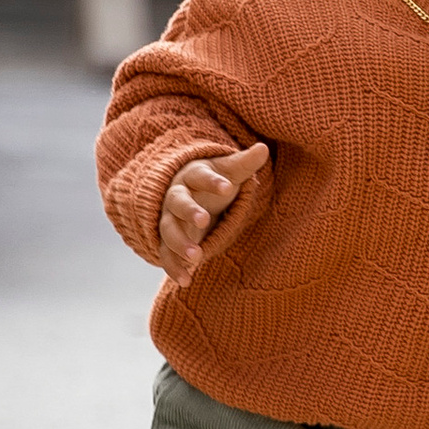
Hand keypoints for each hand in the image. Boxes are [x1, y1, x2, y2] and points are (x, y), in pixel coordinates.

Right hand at [158, 143, 268, 278]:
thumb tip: (263, 148)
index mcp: (192, 177)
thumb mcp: (228, 172)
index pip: (200, 176)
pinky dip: (174, 268)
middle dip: (190, 211)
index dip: (213, 181)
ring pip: (168, 230)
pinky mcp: (167, 241)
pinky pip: (165, 254)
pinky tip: (186, 280)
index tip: (227, 187)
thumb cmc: (213, 182)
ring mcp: (169, 220)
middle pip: (178, 202)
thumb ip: (244, 163)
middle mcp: (176, 197)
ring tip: (196, 257)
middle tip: (204, 220)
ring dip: (180, 243)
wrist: (189, 196)